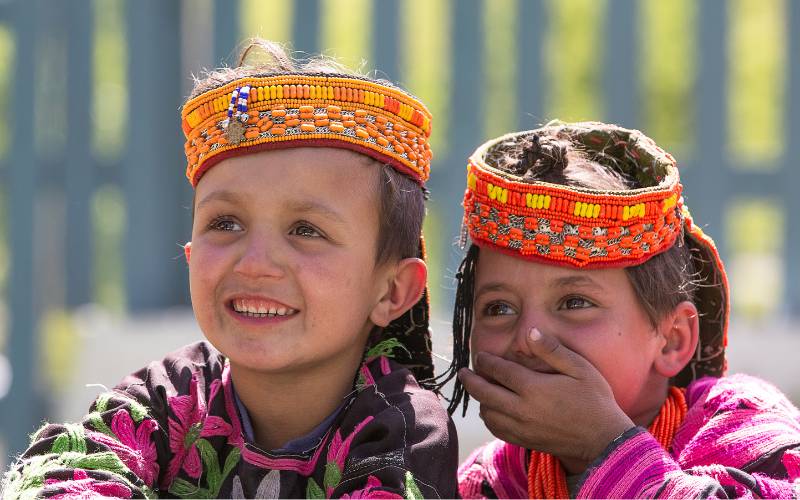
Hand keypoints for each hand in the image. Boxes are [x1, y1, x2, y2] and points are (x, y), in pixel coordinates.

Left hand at [458, 327, 634, 463]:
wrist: (604, 440)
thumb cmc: (595, 400)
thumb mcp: (580, 368)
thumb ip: (553, 350)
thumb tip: (531, 332)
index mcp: (533, 388)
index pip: (499, 371)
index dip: (486, 362)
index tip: (480, 356)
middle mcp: (522, 409)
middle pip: (484, 393)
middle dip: (470, 380)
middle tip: (463, 372)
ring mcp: (522, 428)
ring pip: (488, 413)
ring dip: (479, 400)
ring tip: (478, 389)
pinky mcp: (525, 441)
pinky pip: (497, 430)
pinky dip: (489, 419)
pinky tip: (491, 411)